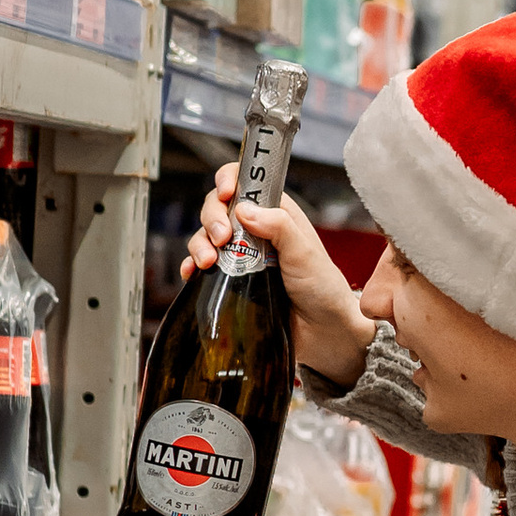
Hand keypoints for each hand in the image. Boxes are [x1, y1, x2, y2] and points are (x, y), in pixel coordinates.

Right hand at [184, 161, 375, 386]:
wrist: (325, 334)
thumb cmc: (324, 290)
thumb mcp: (305, 254)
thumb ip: (279, 226)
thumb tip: (244, 209)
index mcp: (276, 214)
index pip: (245, 183)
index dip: (230, 181)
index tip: (227, 194)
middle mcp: (255, 231)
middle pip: (218, 208)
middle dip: (212, 218)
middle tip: (221, 238)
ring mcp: (240, 256)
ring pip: (206, 237)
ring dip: (200, 244)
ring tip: (208, 262)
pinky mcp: (230, 281)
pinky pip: (201, 267)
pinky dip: (191, 267)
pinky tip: (191, 273)